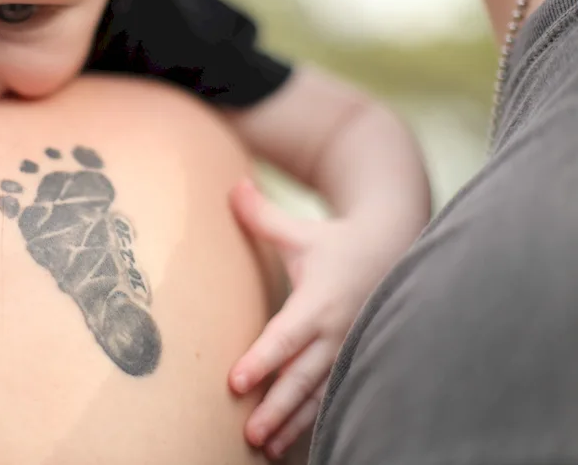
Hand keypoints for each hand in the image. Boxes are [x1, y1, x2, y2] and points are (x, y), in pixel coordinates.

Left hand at [227, 178, 400, 459]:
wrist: (395, 250)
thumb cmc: (336, 242)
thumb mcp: (299, 229)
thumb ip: (261, 215)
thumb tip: (232, 188)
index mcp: (318, 300)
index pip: (286, 335)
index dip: (262, 359)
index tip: (236, 381)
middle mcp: (336, 331)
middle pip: (302, 376)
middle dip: (277, 406)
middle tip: (250, 431)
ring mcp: (350, 350)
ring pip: (320, 395)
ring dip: (294, 422)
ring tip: (265, 446)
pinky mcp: (357, 361)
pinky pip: (335, 397)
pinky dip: (315, 421)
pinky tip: (292, 441)